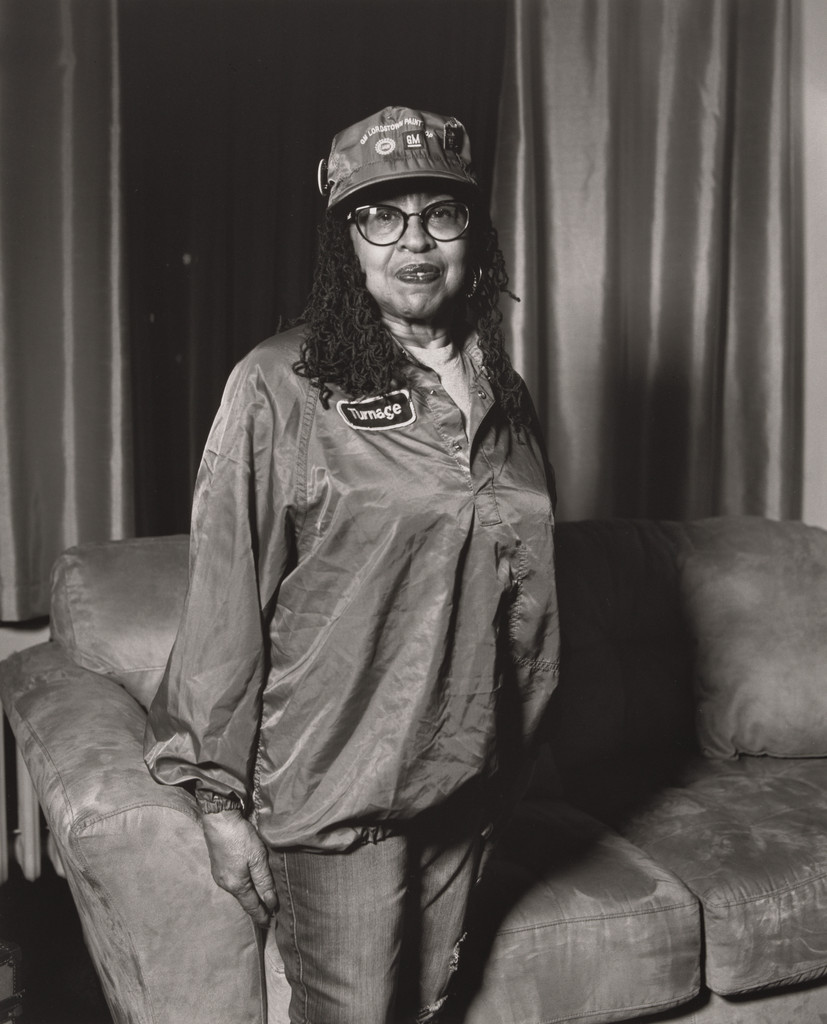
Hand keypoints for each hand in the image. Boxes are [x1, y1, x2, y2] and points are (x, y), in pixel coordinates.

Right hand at [201, 809, 277, 927]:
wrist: (219, 819)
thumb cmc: (240, 837)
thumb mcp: (258, 859)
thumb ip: (264, 882)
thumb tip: (271, 903)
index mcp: (236, 885)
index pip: (251, 907)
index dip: (261, 916)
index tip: (270, 924)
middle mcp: (225, 884)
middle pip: (244, 900)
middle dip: (256, 907)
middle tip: (269, 913)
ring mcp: (219, 875)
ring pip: (238, 890)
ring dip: (249, 895)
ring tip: (260, 899)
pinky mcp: (218, 865)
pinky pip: (233, 881)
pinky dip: (242, 885)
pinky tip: (248, 881)